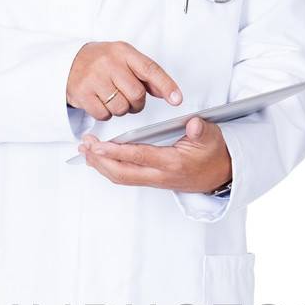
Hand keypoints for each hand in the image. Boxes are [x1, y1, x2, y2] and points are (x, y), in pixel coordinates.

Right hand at [66, 41, 183, 120]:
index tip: (177, 99)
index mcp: (123, 52)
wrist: (68, 62)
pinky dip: (105, 113)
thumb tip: (167, 93)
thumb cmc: (100, 62)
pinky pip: (104, 114)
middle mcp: (109, 62)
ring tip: (112, 98)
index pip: (150, 69)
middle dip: (136, 102)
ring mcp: (94, 78)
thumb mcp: (123, 59)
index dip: (166, 86)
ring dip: (121, 109)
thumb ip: (145, 74)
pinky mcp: (82, 93)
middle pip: (136, 94)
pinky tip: (100, 102)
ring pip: (121, 108)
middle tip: (129, 99)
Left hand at [77, 116, 232, 193]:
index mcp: (173, 162)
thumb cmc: (213, 153)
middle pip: (123, 173)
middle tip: (85, 146)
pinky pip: (124, 177)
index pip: (140, 157)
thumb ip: (201, 130)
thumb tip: (193, 124)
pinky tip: (97, 159)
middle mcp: (160, 175)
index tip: (99, 146)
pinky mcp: (150, 180)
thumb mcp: (212, 137)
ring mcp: (154, 180)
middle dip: (101, 161)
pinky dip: (108, 168)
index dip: (118, 152)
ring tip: (85, 151)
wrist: (219, 175)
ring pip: (121, 178)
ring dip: (100, 166)